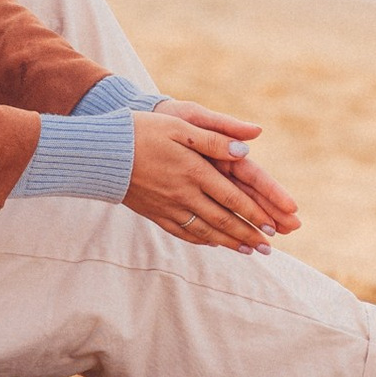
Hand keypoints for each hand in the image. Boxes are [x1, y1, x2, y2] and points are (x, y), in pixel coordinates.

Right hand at [124, 108, 282, 252]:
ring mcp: (168, 207)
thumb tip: (246, 149)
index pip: (232, 198)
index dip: (255, 213)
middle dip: (248, 234)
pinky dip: (202, 240)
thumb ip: (214, 139)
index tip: (274, 226)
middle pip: (223, 220)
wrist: (101, 153)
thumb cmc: (141, 132)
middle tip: (269, 246)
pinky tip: (213, 243)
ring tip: (250, 250)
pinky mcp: (154, 213)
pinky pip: (183, 232)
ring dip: (230, 242)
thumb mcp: (180, 126)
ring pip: (205, 231)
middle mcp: (184, 194)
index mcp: (194, 171)